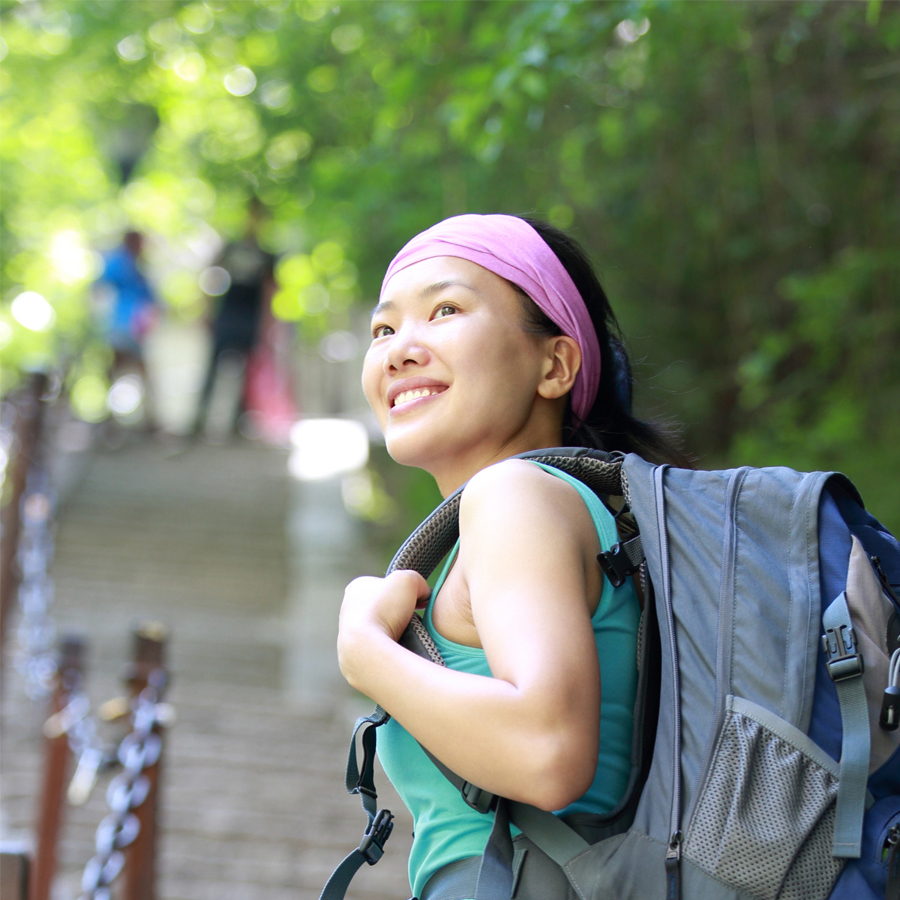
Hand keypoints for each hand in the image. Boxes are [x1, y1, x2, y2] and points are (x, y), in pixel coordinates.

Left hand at [337, 571, 429, 688]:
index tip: (415, 600)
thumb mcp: (409, 580)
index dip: (403, 590)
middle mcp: (349, 607)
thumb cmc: (383, 610)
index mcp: (357, 586)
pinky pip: (378, 646)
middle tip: (411, 618)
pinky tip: (395, 647)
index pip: (386, 584)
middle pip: (384, 606)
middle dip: (399, 611)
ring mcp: (349, 632)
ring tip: (404, 634)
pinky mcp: (355, 652)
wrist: (366, 650)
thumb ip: (418, 580)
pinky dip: (389, 646)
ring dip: (394, 630)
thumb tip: (424, 594)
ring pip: (381, 627)